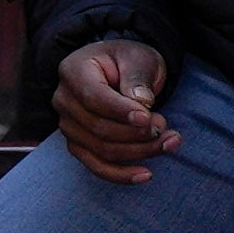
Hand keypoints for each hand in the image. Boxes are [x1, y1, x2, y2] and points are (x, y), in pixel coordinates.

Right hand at [55, 39, 179, 182]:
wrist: (119, 71)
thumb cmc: (128, 61)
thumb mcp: (138, 58)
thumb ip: (137, 78)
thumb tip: (142, 103)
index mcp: (73, 71)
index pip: (94, 98)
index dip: (121, 112)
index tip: (148, 119)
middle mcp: (64, 100)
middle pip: (99, 128)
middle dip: (137, 134)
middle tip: (165, 126)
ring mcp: (68, 126)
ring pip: (102, 150)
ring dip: (139, 152)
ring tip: (170, 141)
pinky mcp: (78, 145)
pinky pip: (97, 167)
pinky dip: (122, 174)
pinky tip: (146, 174)